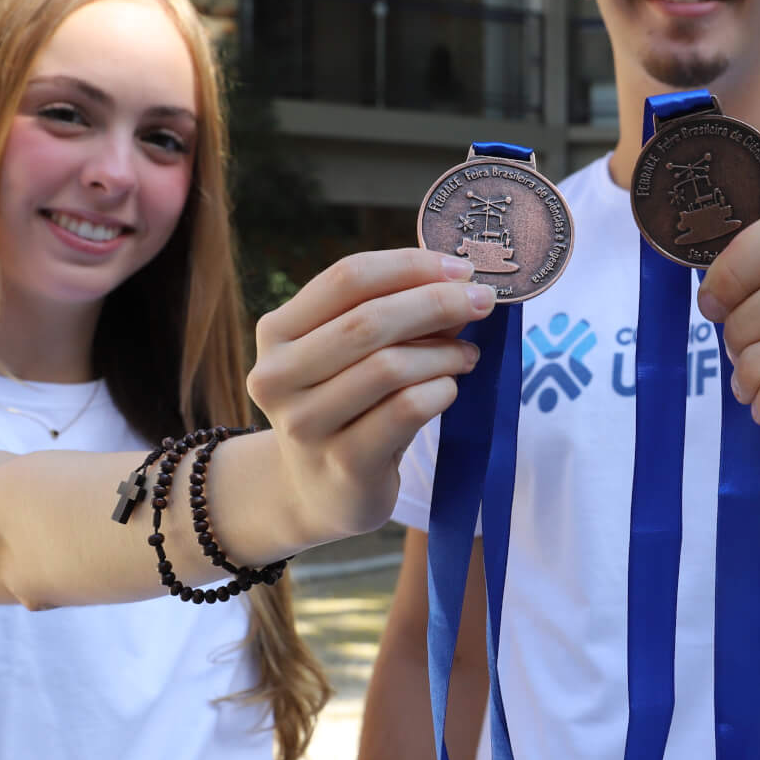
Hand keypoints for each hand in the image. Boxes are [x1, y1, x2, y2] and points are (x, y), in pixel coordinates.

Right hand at [246, 249, 492, 545]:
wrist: (320, 492)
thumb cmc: (348, 407)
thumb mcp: (355, 355)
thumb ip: (396, 314)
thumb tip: (460, 281)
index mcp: (277, 332)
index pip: (347, 278)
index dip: (410, 266)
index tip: (461, 269)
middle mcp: (278, 376)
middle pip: (368, 321)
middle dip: (437, 303)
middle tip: (482, 302)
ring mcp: (305, 423)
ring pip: (390, 366)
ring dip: (444, 353)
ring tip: (467, 355)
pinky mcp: (343, 462)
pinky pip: (406, 410)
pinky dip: (440, 390)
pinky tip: (449, 389)